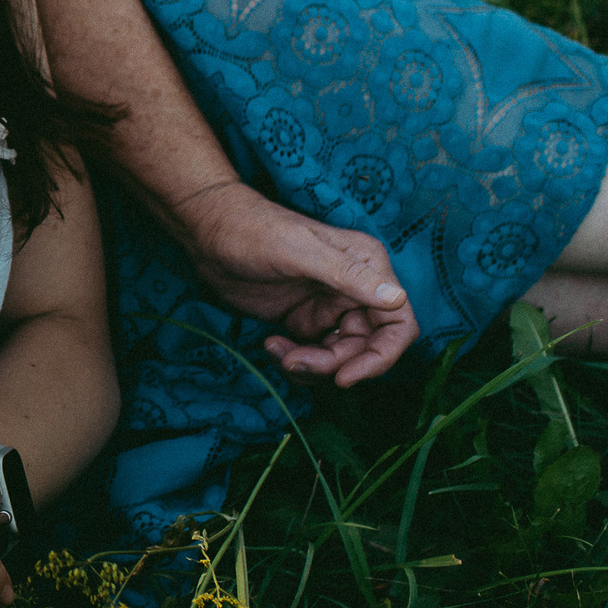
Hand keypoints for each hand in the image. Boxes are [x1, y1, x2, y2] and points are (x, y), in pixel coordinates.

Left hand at [176, 183, 415, 384]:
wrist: (208, 232)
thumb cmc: (252, 230)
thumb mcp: (298, 251)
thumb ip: (347, 275)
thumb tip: (395, 298)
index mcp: (367, 268)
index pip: (398, 323)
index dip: (380, 358)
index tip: (345, 377)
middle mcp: (355, 290)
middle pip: (366, 349)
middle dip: (334, 364)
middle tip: (296, 362)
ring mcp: (328, 307)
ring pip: (339, 357)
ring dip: (312, 366)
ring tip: (278, 352)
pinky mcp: (303, 320)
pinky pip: (313, 355)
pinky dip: (295, 360)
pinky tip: (270, 344)